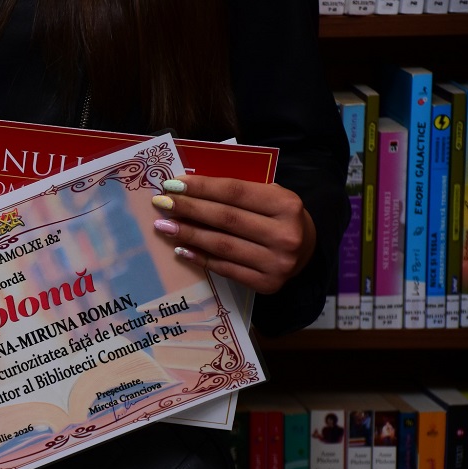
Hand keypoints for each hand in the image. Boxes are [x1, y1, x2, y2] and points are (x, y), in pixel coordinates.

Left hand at [150, 175, 315, 294]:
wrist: (306, 249)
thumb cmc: (277, 216)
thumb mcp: (268, 195)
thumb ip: (236, 191)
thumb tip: (187, 188)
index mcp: (286, 204)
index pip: (235, 192)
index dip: (201, 188)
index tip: (172, 184)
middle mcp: (285, 234)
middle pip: (226, 218)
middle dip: (189, 209)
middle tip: (161, 204)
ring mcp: (277, 262)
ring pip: (222, 245)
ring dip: (188, 235)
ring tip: (164, 226)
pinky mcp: (267, 284)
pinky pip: (225, 269)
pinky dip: (200, 258)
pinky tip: (180, 249)